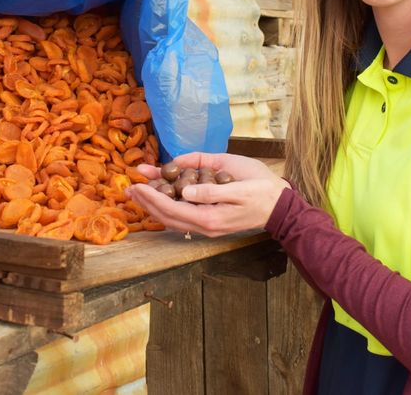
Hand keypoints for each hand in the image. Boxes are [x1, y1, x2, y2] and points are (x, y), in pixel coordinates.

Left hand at [127, 152, 290, 237]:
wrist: (280, 207)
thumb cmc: (262, 190)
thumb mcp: (239, 186)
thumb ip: (211, 191)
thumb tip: (185, 192)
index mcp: (210, 217)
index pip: (172, 209)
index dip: (153, 196)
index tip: (138, 183)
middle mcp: (205, 226)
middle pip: (167, 217)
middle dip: (147, 202)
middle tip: (129, 188)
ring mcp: (207, 227)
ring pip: (172, 220)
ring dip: (153, 206)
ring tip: (138, 193)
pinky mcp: (210, 223)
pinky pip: (182, 219)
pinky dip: (166, 209)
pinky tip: (160, 199)